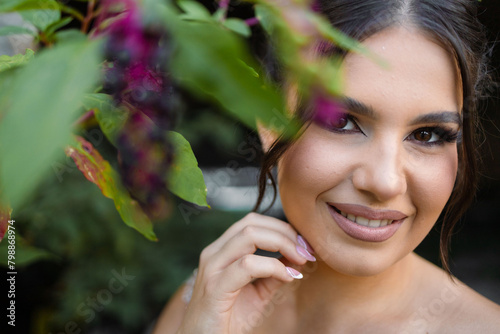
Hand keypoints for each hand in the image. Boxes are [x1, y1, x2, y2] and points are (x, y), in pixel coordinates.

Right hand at [176, 212, 315, 333]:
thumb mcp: (258, 293)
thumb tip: (298, 257)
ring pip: (249, 236)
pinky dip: (273, 267)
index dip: (282, 227)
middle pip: (252, 223)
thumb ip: (274, 273)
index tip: (305, 244)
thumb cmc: (228, 319)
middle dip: (285, 232)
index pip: (253, 221)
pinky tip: (288, 277)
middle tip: (307, 250)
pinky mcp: (214, 288)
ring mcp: (212, 268)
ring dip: (282, 244)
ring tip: (301, 260)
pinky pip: (247, 265)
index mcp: (221, 250)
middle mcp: (214, 253)